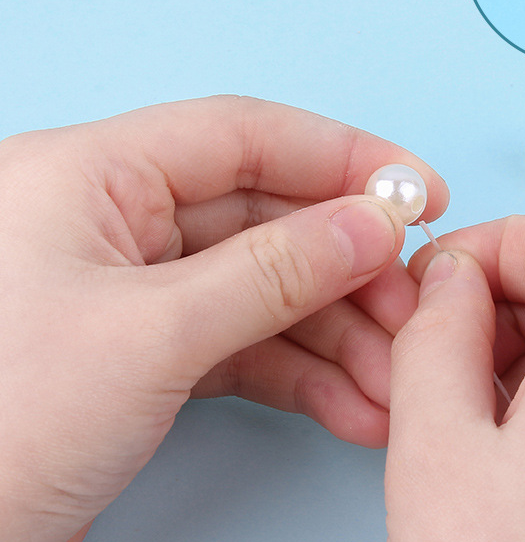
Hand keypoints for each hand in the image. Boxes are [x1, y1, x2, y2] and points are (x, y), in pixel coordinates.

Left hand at [0, 95, 446, 541]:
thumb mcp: (151, 334)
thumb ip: (273, 272)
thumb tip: (369, 227)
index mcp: (91, 177)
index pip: (242, 135)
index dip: (340, 156)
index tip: (415, 189)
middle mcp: (115, 224)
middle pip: (265, 219)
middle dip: (347, 268)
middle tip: (411, 304)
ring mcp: (136, 293)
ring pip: (264, 291)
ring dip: (337, 336)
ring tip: (392, 380)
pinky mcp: (148, 356)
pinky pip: (244, 346)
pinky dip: (302, 375)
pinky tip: (352, 405)